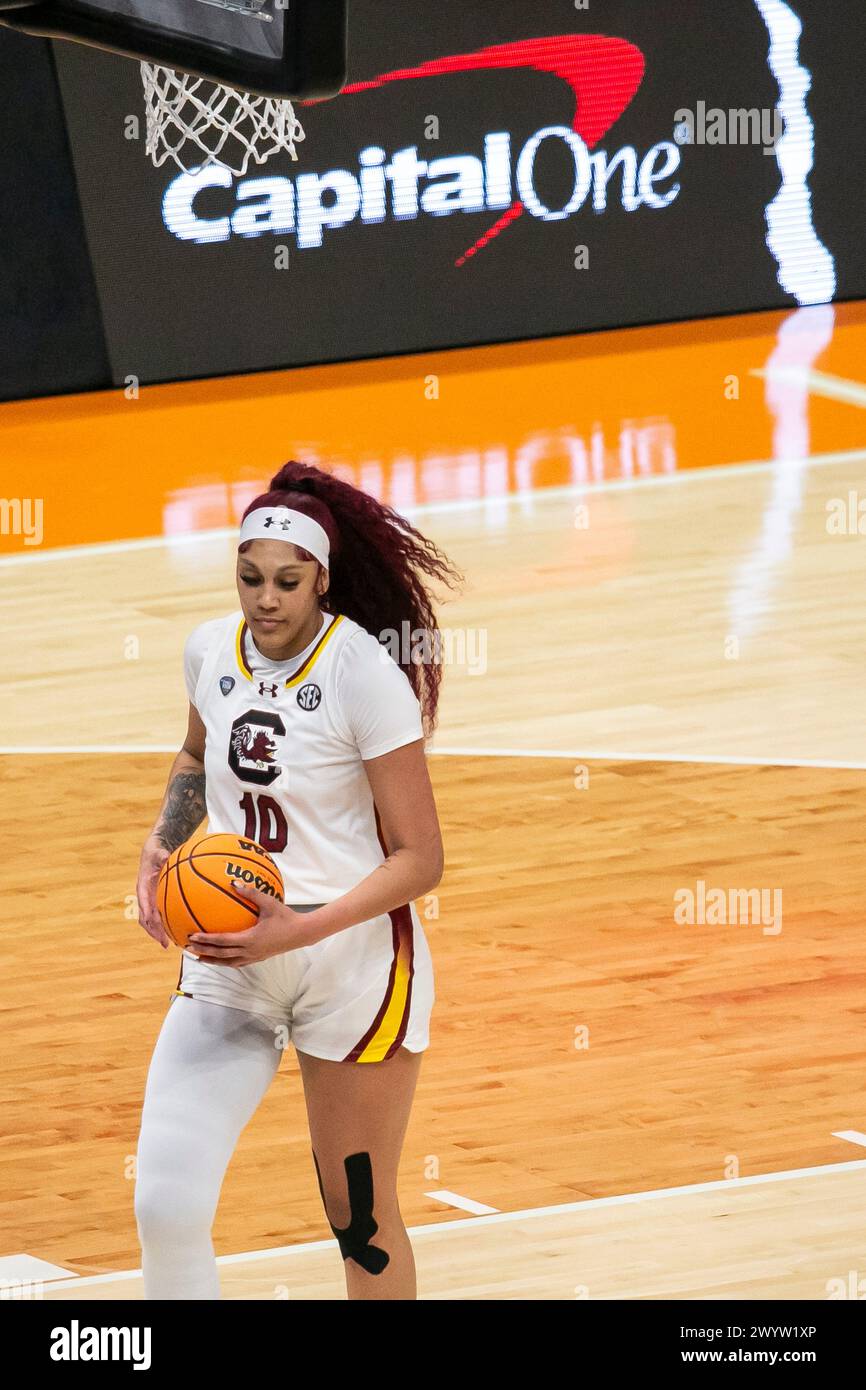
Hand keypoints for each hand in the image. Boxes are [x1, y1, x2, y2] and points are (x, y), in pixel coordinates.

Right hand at [137, 835, 171, 948]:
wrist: (153, 851)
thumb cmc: (156, 852)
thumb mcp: (157, 852)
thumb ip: (161, 855)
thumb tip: (165, 856)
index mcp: (142, 887)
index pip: (144, 904)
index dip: (149, 916)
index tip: (156, 927)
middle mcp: (144, 896)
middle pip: (145, 918)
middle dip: (154, 931)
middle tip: (164, 943)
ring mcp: (150, 900)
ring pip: (151, 920)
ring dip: (158, 932)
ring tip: (169, 943)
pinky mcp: (156, 901)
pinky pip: (159, 915)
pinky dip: (165, 924)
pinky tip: (177, 930)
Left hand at [185, 880, 328, 964]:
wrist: (301, 933)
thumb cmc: (286, 917)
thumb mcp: (269, 903)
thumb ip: (251, 893)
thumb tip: (234, 883)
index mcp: (250, 939)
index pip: (222, 941)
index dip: (206, 939)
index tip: (192, 936)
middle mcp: (249, 951)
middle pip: (221, 955)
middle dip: (203, 952)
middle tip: (188, 948)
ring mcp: (254, 956)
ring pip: (228, 962)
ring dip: (212, 960)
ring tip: (199, 958)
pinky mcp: (258, 958)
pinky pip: (237, 962)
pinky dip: (225, 961)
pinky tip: (220, 957)